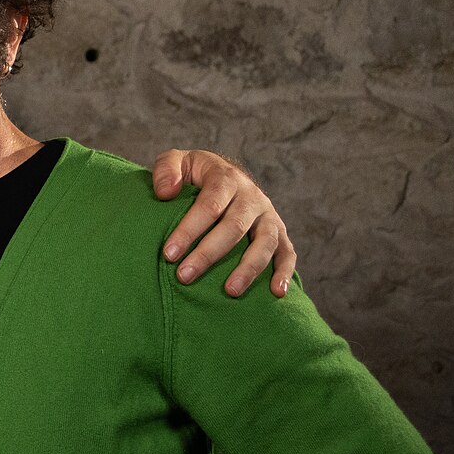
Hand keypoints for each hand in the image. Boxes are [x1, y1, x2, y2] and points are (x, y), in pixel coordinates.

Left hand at [151, 151, 295, 297]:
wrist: (223, 174)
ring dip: (248, 268)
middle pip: (234, 226)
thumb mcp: (177, 161)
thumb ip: (166, 170)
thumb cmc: (193, 175)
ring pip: (264, 242)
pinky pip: (287, 253)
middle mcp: (251, 197)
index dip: (190, 229)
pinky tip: (276, 292)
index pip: (210, 204)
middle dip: (209, 253)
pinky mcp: (279, 232)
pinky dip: (285, 272)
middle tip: (184, 276)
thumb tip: (165, 193)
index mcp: (226, 178)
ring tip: (230, 291)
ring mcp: (268, 215)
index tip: (169, 253)